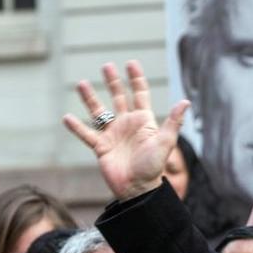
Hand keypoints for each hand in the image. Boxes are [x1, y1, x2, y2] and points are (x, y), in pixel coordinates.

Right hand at [63, 61, 189, 200]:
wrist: (138, 189)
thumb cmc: (154, 167)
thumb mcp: (165, 142)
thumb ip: (173, 122)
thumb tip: (186, 101)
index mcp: (143, 121)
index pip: (140, 94)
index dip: (136, 79)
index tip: (131, 63)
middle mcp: (127, 124)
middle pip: (119, 97)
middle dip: (113, 81)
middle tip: (106, 66)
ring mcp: (113, 134)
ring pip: (99, 112)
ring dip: (90, 98)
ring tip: (81, 83)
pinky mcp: (101, 147)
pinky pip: (86, 134)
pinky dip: (76, 127)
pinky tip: (67, 118)